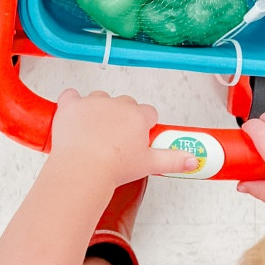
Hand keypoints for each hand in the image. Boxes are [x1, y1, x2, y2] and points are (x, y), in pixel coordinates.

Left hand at [48, 89, 198, 188]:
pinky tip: (74, 115)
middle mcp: (116, 104)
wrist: (83, 168)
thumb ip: (174, 159)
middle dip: (122, 117)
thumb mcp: (150, 165)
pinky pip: (71, 95)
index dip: (143, 126)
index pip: (147, 113)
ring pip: (100, 98)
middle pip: (125, 104)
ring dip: (98, 109)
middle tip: (116, 139)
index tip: (137, 137)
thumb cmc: (113, 167)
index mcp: (137, 116)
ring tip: (95, 131)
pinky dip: (71, 103)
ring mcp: (92, 103)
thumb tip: (193, 160)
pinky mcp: (71, 105)